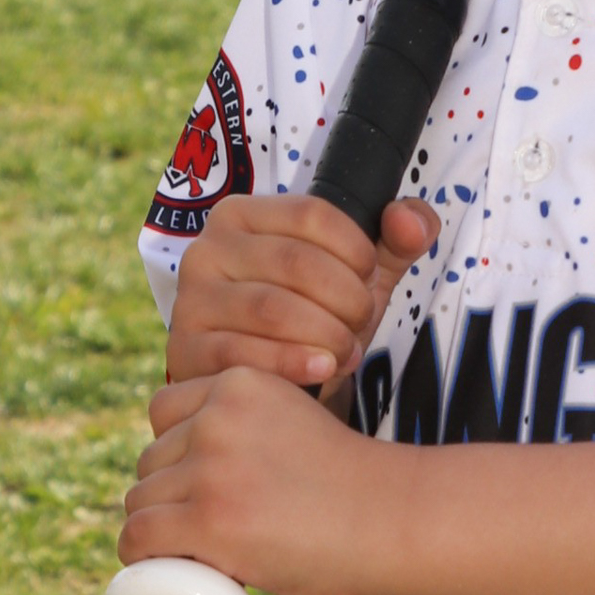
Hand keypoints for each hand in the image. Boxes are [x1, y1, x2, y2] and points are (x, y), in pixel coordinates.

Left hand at [118, 366, 395, 594]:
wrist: (395, 517)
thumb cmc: (361, 485)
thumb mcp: (300, 420)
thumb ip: (263, 430)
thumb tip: (233, 473)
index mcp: (241, 384)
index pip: (166, 410)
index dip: (176, 450)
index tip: (198, 482)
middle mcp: (217, 417)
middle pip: (151, 460)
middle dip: (169, 493)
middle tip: (206, 527)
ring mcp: (209, 468)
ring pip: (141, 500)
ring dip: (159, 527)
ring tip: (196, 551)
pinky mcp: (205, 519)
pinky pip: (139, 536)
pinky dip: (141, 556)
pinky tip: (157, 567)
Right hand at [165, 193, 438, 391]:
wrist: (271, 381)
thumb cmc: (314, 316)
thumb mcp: (358, 275)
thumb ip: (397, 239)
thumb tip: (409, 219)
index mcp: (245, 214)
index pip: (312, 214)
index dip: (356, 250)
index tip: (371, 279)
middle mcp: (208, 248)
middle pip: (296, 263)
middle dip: (346, 300)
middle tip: (361, 324)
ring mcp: (191, 299)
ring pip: (273, 310)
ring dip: (326, 335)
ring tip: (346, 351)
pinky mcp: (185, 349)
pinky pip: (243, 353)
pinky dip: (292, 364)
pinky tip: (322, 370)